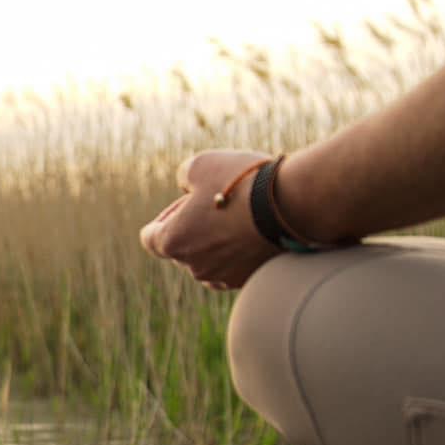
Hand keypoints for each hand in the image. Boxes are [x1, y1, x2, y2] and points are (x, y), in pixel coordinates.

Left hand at [139, 149, 281, 290]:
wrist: (293, 204)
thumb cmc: (242, 183)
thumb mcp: (201, 165)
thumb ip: (183, 176)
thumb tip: (187, 187)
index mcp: (173, 242)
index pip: (151, 237)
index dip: (164, 218)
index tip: (185, 204)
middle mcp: (194, 267)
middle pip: (182, 248)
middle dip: (194, 227)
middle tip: (218, 203)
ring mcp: (223, 276)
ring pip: (209, 259)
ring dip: (217, 241)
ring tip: (239, 216)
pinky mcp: (250, 279)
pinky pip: (234, 267)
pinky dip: (238, 252)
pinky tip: (253, 231)